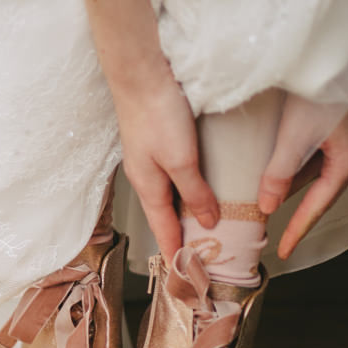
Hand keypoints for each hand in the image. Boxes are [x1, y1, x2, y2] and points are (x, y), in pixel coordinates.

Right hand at [113, 70, 218, 260]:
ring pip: (169, 194)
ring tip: (205, 225)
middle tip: (201, 254)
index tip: (185, 275)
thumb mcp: (181, 160)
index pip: (162, 229)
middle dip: (179, 235)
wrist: (142, 72)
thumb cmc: (157, 115)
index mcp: (147, 186)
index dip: (175, 252)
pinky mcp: (157, 140)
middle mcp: (146, 175)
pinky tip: (199, 184)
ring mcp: (149, 157)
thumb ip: (194, 192)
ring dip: (184, 211)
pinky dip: (185, 188)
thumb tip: (206, 222)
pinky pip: (173, 174)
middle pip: (164, 214)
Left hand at [256, 86, 347, 258]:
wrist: (340, 46)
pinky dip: (295, 162)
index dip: (298, 230)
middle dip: (294, 209)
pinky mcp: (340, 120)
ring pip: (315, 170)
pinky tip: (275, 162)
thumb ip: (280, 174)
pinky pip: (316, 152)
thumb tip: (268, 206)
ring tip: (264, 198)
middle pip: (319, 190)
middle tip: (270, 229)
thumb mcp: (296, 137)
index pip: (319, 207)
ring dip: (291, 183)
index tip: (283, 251)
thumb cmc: (324, 88)